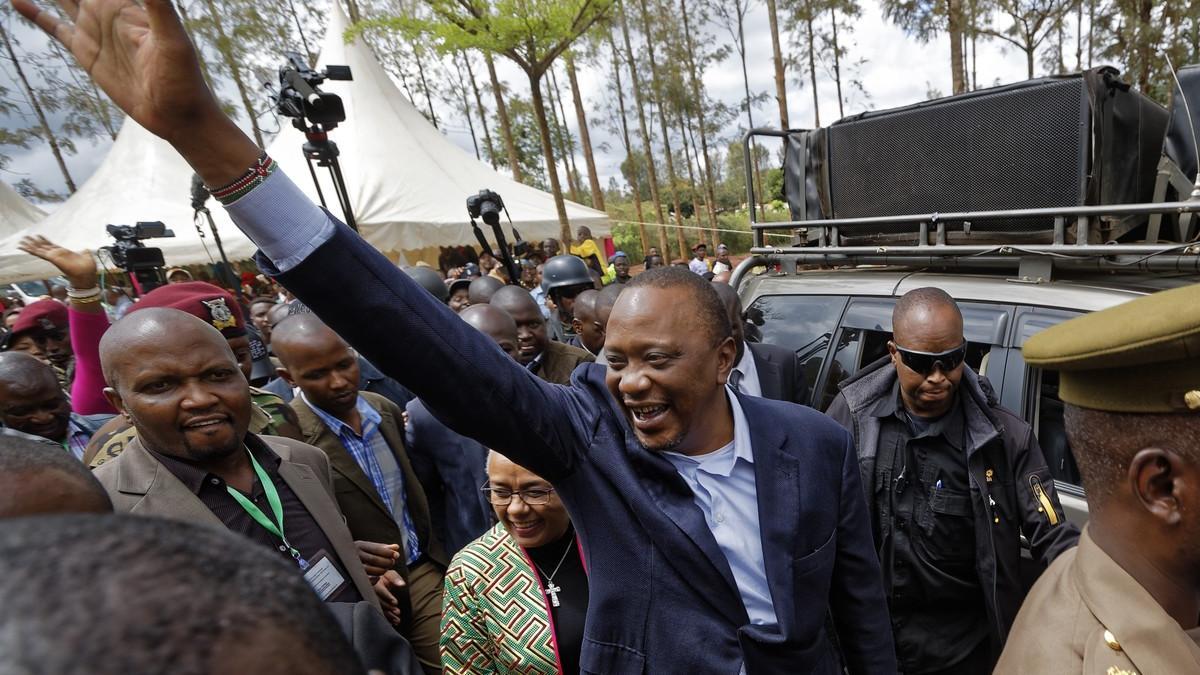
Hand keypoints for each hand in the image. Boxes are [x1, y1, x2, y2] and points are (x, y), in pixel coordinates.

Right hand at [13, 0, 259, 184]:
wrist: (178, 116)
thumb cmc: (183, 78)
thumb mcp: (172, 38)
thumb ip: (157, 4)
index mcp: (128, 5)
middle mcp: (109, 12)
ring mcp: (96, 31)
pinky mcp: (85, 52)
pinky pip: (55, 27)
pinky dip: (36, 14)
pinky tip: (17, 0)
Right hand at [18, 235, 96, 288]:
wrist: (87, 275)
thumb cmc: (88, 268)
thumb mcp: (86, 256)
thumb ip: (84, 252)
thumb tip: (85, 249)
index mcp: (64, 253)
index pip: (51, 245)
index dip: (44, 240)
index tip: (38, 235)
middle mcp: (57, 254)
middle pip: (42, 246)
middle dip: (34, 242)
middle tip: (25, 237)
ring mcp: (54, 257)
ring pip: (39, 249)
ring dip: (30, 245)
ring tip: (21, 241)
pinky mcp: (52, 259)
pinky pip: (39, 253)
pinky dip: (31, 250)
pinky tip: (24, 247)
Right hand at [355, 540, 400, 577]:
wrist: (346, 562)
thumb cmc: (363, 553)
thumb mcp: (372, 548)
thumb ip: (384, 548)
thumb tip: (396, 547)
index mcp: (359, 545)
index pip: (376, 549)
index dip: (388, 553)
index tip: (396, 555)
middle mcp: (354, 554)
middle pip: (374, 559)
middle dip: (386, 562)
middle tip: (392, 563)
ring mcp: (352, 565)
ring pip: (369, 569)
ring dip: (381, 570)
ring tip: (386, 569)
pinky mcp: (353, 576)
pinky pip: (365, 579)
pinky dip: (374, 579)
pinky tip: (378, 577)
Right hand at [373, 570, 405, 625]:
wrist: (375, 582)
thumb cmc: (383, 578)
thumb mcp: (388, 574)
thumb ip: (395, 578)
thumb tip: (402, 584)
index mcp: (372, 582)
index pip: (379, 590)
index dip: (387, 596)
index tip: (395, 602)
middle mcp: (368, 592)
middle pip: (378, 601)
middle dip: (388, 607)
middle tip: (397, 612)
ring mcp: (368, 601)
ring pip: (377, 609)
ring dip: (388, 615)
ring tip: (397, 620)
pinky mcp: (371, 608)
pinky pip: (377, 614)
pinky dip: (385, 619)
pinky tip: (392, 623)